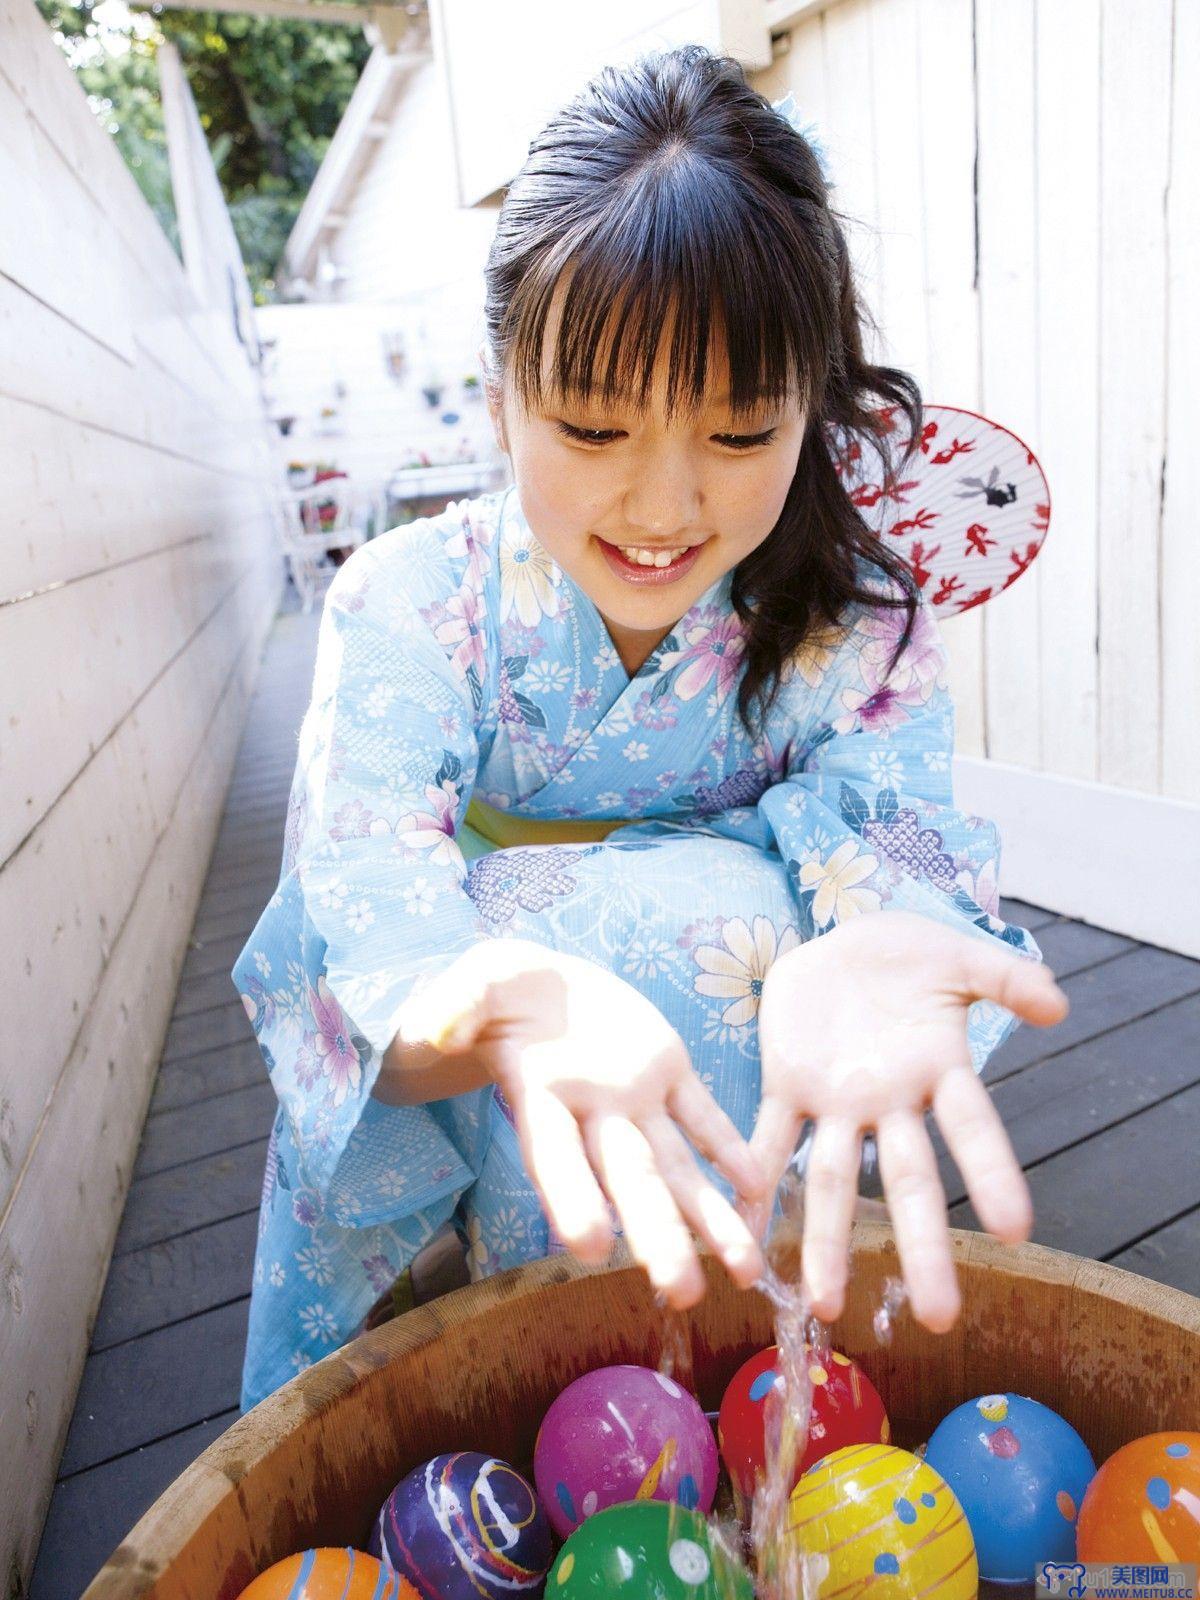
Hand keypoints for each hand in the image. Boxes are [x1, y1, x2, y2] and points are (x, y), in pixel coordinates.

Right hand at [396, 938, 767, 1307]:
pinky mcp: (668, 1068)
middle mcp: (592, 1114)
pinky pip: (703, 1114)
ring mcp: (634, 1097)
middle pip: (627, 1181)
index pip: (554, 1157)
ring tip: (748, 1271)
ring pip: (676, 1166)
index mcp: (540, 1096)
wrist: (542, 983)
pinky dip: (730, 1147)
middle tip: (681, 1294)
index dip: (570, 1199)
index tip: (587, 1248)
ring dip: (711, 1217)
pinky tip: (760, 1187)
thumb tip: (435, 1028)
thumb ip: (458, 1006)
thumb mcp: (473, 985)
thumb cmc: (495, 992)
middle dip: (656, 1236)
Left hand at [743, 911, 1068, 1332]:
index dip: (993, 1175)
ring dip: (827, 1241)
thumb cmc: (912, 956)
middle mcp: (889, 1102)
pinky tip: (739, 1231)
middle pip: (910, 1181)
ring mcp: (836, 1102)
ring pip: (832, 1180)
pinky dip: (751, 1183)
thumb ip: (1006, 978)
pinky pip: (767, 1141)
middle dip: (921, 1247)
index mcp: (938, 1070)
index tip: (1015, 1231)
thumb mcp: (960, 956)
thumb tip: (1059, 1004)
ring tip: (824, 1307)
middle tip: (940, 1318)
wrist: (843, 941)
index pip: (972, 1130)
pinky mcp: (786, 1085)